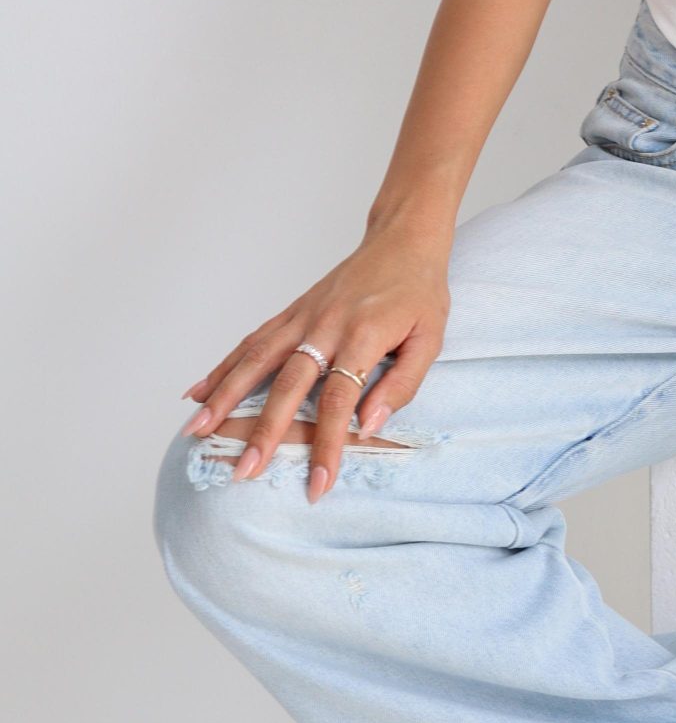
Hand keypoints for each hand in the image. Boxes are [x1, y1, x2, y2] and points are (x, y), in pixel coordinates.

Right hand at [178, 221, 452, 497]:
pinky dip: (223, 366)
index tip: (317, 483)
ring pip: (256, 360)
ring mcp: (304, 316)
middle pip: (288, 384)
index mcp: (364, 335)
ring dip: (224, 397)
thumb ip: (403, 384)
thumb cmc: (420, 292)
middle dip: (264, 432)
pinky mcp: (292, 311)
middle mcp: (325, 325)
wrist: (403, 238)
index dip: (327, 443)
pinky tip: (199, 392)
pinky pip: (253, 341)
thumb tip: (369, 426)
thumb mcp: (430, 338)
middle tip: (243, 472)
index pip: (340, 398)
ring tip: (196, 432)